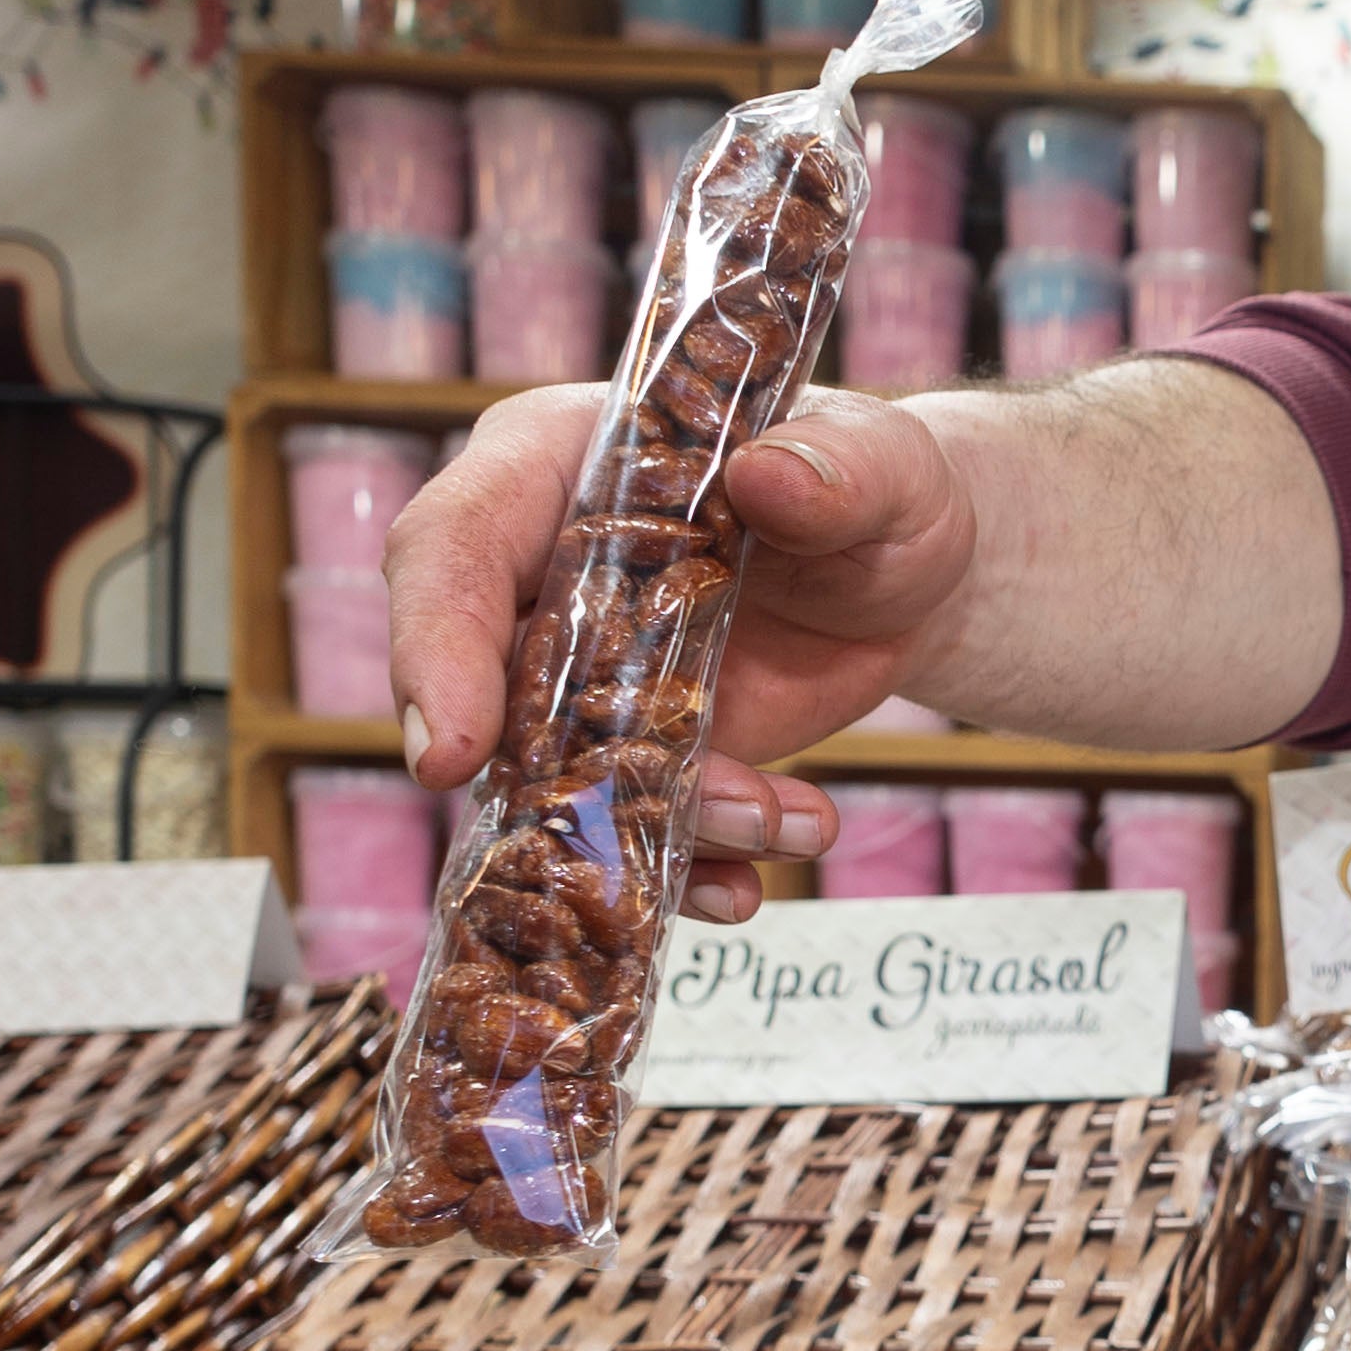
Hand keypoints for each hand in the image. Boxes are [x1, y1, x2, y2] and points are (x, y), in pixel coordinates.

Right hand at [384, 388, 982, 922]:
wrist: (916, 574)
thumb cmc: (880, 484)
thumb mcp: (886, 468)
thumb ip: (842, 470)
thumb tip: (772, 478)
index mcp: (562, 466)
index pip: (453, 546)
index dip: (435, 644)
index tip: (450, 749)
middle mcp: (544, 574)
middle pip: (476, 687)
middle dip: (536, 780)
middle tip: (611, 848)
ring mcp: (584, 674)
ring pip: (558, 778)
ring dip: (647, 828)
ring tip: (769, 824)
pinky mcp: (636, 751)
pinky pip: (625, 827)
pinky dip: (684, 869)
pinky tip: (745, 884)